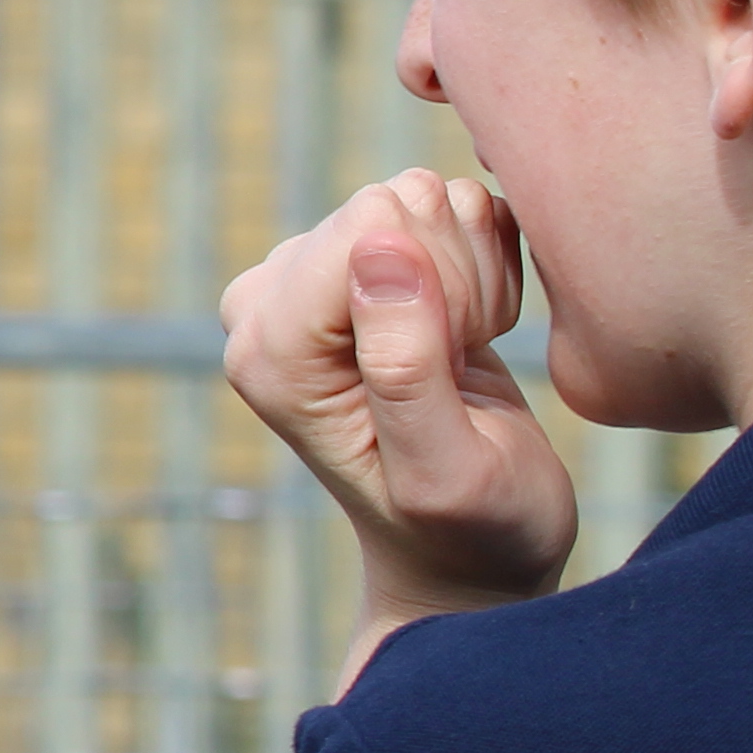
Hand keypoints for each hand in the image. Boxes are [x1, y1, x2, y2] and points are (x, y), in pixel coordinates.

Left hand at [220, 171, 573, 649]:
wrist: (472, 552)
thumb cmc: (469, 531)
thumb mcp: (446, 470)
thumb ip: (405, 364)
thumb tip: (378, 242)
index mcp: (268, 351)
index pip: (365, 230)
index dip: (443, 287)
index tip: (458, 362)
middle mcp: (271, 305)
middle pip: (392, 206)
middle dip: (457, 278)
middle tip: (464, 366)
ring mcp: (316, 281)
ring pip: (425, 199)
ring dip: (475, 273)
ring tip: (466, 358)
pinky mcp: (365, 268)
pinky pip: (448, 210)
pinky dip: (484, 265)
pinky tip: (472, 336)